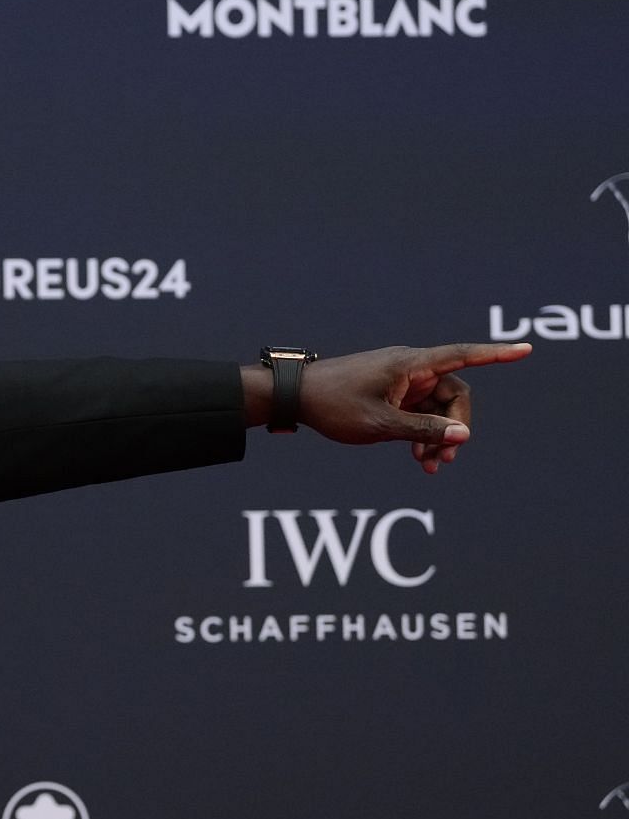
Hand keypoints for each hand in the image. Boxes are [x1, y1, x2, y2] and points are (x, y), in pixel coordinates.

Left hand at [246, 343, 531, 472]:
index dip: (496, 355)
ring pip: (435, 408)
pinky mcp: (388, 393)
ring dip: (437, 437)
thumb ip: (425, 431)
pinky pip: (417, 412)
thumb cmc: (332, 405)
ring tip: (429, 468)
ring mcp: (399, 381)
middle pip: (453, 394)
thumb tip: (464, 436)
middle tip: (444, 460)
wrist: (293, 398)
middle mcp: (409, 368)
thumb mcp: (381, 425)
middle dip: (454, 427)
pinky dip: (420, 434)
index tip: (525, 350)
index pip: (463, 355)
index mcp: (410, 364)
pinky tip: (419, 461)